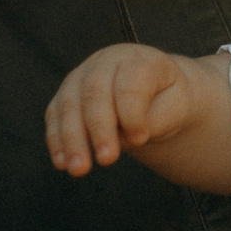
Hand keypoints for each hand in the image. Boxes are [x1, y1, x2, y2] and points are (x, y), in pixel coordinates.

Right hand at [47, 45, 204, 175]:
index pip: (130, 84)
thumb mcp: (177, 105)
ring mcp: (81, 76)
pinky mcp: (65, 95)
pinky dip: (56, 140)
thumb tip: (127, 136)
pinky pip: (54, 115)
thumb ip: (157, 118)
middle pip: (95, 93)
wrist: (151, 91)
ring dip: (72, 139)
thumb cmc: (165, 99)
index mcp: (138, 60)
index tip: (141, 139)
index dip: (133, 113)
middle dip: (99, 128)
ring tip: (79, 169)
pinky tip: (62, 162)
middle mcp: (105, 63)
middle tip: (107, 160)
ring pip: (69, 104)